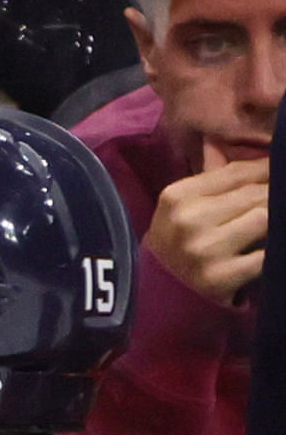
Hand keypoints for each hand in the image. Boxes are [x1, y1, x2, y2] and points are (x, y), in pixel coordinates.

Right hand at [148, 153, 268, 304]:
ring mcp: (205, 249)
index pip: (236, 171)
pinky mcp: (222, 277)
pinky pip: (266, 254)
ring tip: (268, 226)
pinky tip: (263, 251)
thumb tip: (219, 141)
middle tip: (279, 197)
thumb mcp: (181, 207)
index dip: (267, 169)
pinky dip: (270, 252)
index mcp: (177, 196)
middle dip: (273, 196)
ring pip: (264, 218)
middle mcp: (189, 220)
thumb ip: (210, 176)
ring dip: (272, 223)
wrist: (160, 293)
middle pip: (254, 194)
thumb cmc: (177, 241)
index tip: (282, 170)